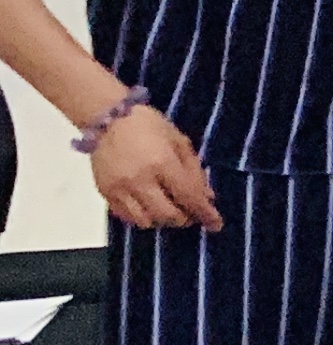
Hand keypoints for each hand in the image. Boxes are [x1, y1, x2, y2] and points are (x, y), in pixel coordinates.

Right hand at [92, 105, 219, 232]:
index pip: (189, 197)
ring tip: (169, 209)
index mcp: (162, 164)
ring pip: (146, 222)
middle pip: (168, 216)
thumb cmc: (149, 126)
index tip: (216, 224)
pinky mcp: (105, 193)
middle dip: (184, 219)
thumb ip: (194, 171)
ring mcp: (120, 189)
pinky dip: (141, 218)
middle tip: (191, 213)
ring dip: (162, 220)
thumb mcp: (180, 142)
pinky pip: (126, 217)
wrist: (108, 119)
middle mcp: (140, 180)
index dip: (205, 214)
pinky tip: (149, 208)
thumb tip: (207, 198)